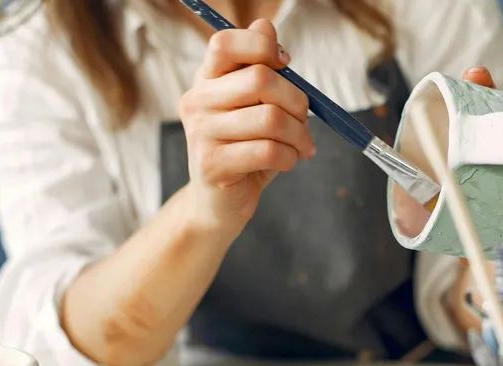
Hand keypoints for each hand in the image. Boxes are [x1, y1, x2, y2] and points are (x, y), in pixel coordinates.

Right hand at [179, 19, 315, 234]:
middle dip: (297, 101)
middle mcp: (196, 101)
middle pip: (260, 79)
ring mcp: (200, 134)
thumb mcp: (254, 106)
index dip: (263, 47)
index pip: (226, 43)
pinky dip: (290, 157)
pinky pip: (268, 151)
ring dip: (299, 135)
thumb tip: (266, 24)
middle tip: (305, 120)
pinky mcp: (212, 165)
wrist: (220, 204)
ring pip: (270, 119)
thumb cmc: (243, 150)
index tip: (286, 66)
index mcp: (206, 80)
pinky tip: (288, 162)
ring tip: (301, 146)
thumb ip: (260, 67)